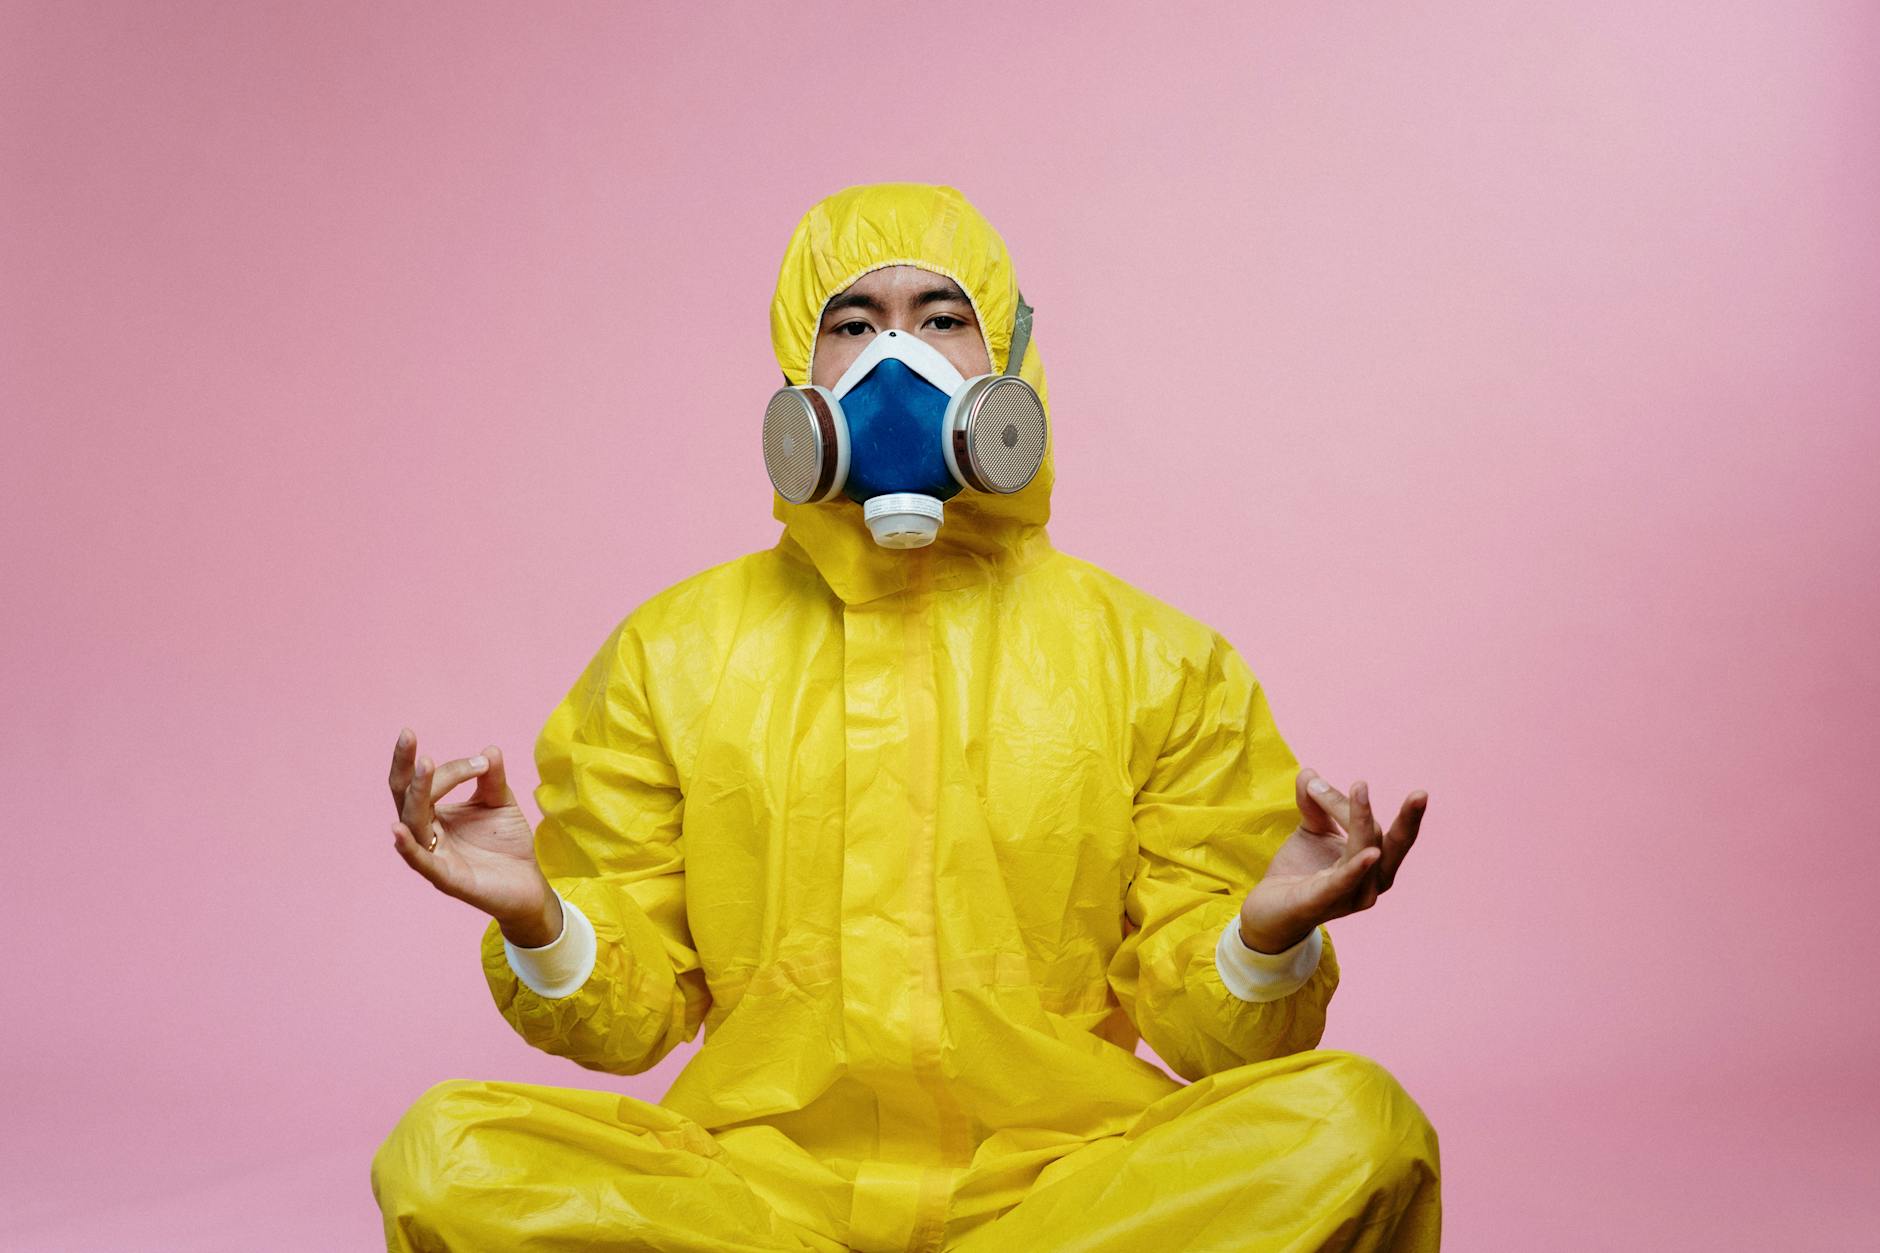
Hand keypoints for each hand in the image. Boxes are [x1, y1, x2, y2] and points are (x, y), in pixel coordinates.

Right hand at [386, 727, 557, 941]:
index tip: (481, 763)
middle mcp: (427, 834)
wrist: (528, 884)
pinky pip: (422, 863)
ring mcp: (434, 857)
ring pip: (413, 824)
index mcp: (435, 815)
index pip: (428, 784)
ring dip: (417, 793)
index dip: (452, 769)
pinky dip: (408, 847)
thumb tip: (489, 750)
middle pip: (405, 797)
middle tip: (408, 735)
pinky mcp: (447, 879)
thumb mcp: (500, 803)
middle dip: (404, 766)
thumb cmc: (506, 844)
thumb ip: (492, 779)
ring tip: (422, 766)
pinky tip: (397, 829)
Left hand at [1237, 766, 1427, 953]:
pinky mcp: (1321, 903)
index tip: (1314, 782)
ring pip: (1364, 855)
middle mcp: (1369, 884)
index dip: (1351, 804)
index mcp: (1372, 867)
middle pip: (1393, 848)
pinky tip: (1369, 854)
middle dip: (1409, 821)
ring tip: (1360, 789)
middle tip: (1421, 793)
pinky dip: (1356, 869)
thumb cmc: (1298, 872)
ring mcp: (1349, 897)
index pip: (1373, 829)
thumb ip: (1314, 803)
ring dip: (1361, 821)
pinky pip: (1342, 884)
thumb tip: (1309, 772)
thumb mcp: (1310, 831)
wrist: (1267, 911)